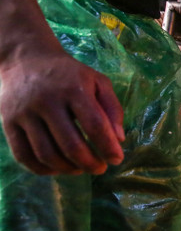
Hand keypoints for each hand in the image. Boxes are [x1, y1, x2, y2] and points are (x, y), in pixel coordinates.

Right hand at [0, 47, 124, 174]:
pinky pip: (23, 155)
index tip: (117, 159)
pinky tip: (57, 169)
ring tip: (81, 169)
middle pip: (70, 145)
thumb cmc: (69, 74)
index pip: (94, 125)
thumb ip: (112, 108)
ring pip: (47, 154)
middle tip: (100, 169)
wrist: (26, 60)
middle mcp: (47, 101)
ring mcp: (25, 114)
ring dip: (68, 169)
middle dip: (89, 163)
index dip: (107, 147)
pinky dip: (42, 169)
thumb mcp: (97, 81)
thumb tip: (119, 139)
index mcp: (74, 89)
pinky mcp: (8, 123)